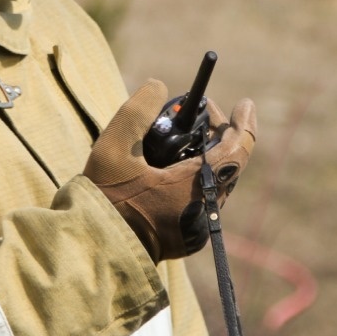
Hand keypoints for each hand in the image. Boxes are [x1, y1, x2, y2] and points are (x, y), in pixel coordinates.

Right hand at [84, 80, 256, 261]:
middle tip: (203, 112)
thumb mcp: (113, 146)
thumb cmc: (102, 198)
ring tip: (187, 134)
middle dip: (220, 135)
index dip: (244, 123)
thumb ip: (138, 111)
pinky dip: (198, 177)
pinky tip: (176, 164)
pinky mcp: (186, 239)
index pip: (236, 151)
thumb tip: (159, 87)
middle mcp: (203, 212)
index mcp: (193, 190)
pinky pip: (203, 200)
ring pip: (216, 183)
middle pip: (228, 165)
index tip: (245, 103)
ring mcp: (197, 230)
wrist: (91, 249)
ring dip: (209, 156)